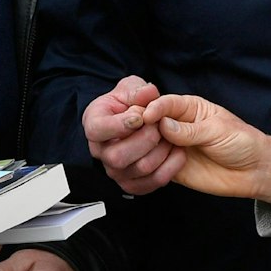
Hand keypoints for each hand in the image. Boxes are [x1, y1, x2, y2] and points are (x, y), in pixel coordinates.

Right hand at [84, 75, 183, 194]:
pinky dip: (171, 166)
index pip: (96, 130)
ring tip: (170, 134)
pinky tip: (177, 149)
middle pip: (117, 157)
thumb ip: (139, 89)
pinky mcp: (134, 183)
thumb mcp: (134, 87)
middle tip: (159, 125)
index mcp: (94, 123)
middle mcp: (101, 151)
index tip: (140, 117)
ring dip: (161, 150)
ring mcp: (116, 170)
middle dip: (145, 139)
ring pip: (140, 168)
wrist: (144, 119)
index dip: (118, 125)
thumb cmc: (133, 102)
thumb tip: (148, 93)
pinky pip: (154, 181)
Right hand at [144, 92, 270, 202]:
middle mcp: (177, 126)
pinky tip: (156, 168)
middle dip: (144, 128)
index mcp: (189, 108)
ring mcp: (173, 146)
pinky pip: (155, 166)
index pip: (165, 103)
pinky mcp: (172, 167)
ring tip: (150, 155)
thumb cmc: (242, 142)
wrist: (255, 170)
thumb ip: (190, 130)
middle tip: (142, 137)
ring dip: (146, 149)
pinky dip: (152, 167)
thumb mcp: (217, 131)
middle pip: (150, 123)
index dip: (153, 108)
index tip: (145, 116)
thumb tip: (162, 124)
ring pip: (148, 144)